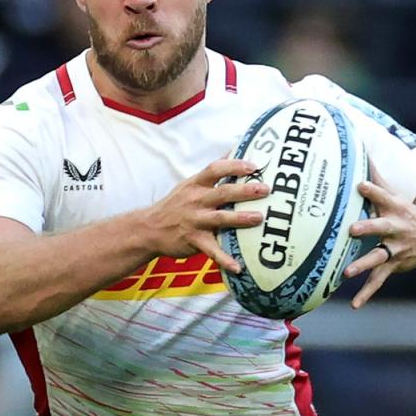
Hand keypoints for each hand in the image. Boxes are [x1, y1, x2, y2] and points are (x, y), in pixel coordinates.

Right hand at [144, 158, 267, 272]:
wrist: (149, 228)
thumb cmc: (176, 204)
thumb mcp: (190, 183)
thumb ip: (213, 171)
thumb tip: (233, 148)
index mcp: (196, 184)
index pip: (216, 169)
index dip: (234, 165)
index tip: (253, 166)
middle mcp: (196, 200)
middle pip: (223, 192)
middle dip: (245, 191)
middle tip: (265, 190)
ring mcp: (195, 221)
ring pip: (221, 218)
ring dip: (240, 218)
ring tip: (259, 219)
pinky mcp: (194, 240)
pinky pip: (212, 250)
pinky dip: (225, 260)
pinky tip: (238, 268)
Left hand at [344, 170, 415, 306]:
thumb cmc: (406, 213)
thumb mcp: (394, 196)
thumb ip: (376, 178)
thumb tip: (361, 149)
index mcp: (396, 209)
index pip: (383, 196)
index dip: (373, 191)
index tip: (361, 185)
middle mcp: (396, 229)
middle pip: (381, 227)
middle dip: (367, 228)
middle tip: (352, 229)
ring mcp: (396, 249)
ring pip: (378, 257)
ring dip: (363, 265)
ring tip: (346, 273)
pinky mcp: (394, 266)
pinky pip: (378, 281)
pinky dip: (367, 293)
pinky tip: (355, 305)